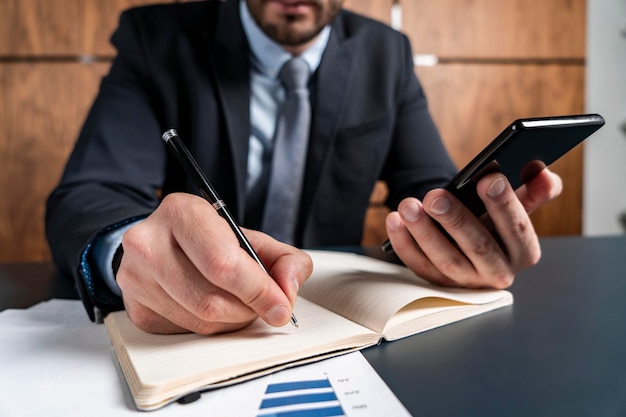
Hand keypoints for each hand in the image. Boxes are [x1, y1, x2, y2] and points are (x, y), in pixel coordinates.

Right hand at [115, 193, 312, 333]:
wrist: (166, 243)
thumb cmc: (211, 240)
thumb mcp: (253, 238)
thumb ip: (284, 260)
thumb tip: (288, 290)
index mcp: (182, 212)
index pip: (223, 264)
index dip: (258, 290)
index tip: (280, 306)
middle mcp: (149, 241)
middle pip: (210, 299)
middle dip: (247, 310)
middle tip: (263, 306)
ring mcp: (135, 276)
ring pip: (199, 321)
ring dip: (231, 321)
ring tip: (239, 303)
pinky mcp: (135, 307)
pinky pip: (184, 332)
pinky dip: (210, 327)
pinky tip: (213, 308)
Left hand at [385, 168, 562, 287]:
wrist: (470, 241)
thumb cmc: (495, 220)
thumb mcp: (517, 204)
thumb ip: (534, 188)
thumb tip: (541, 171)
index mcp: (523, 251)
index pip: (518, 230)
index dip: (505, 205)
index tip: (489, 178)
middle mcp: (498, 271)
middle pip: (478, 247)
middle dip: (456, 220)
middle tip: (436, 196)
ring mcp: (466, 281)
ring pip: (445, 259)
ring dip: (424, 231)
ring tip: (408, 206)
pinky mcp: (439, 284)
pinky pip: (419, 266)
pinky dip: (404, 244)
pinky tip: (395, 220)